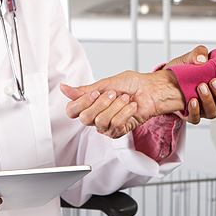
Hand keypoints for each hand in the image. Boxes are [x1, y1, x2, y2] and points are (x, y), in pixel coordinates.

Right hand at [61, 70, 185, 137]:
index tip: (95, 93)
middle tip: (113, 94)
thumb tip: (64, 89)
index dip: (81, 103)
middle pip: (85, 118)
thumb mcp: (105, 84)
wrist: (151, 89)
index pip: (72, 111)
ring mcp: (107, 126)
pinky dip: (125, 112)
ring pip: (101, 121)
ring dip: (116, 106)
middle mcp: (96, 116)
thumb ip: (84, 90)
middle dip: (102, 103)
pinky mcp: (119, 131)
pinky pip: (115, 125)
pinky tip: (131, 107)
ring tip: (125, 99)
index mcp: (90, 104)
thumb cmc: (132, 84)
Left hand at [163, 45, 215, 122]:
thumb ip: (199, 53)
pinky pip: (196, 118)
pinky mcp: (191, 115)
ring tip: (201, 86)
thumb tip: (203, 58)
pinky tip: (192, 101)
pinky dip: (195, 111)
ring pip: (213, 113)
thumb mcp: (191, 58)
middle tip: (214, 81)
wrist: (165, 80)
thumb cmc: (184, 71)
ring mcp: (204, 110)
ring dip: (208, 100)